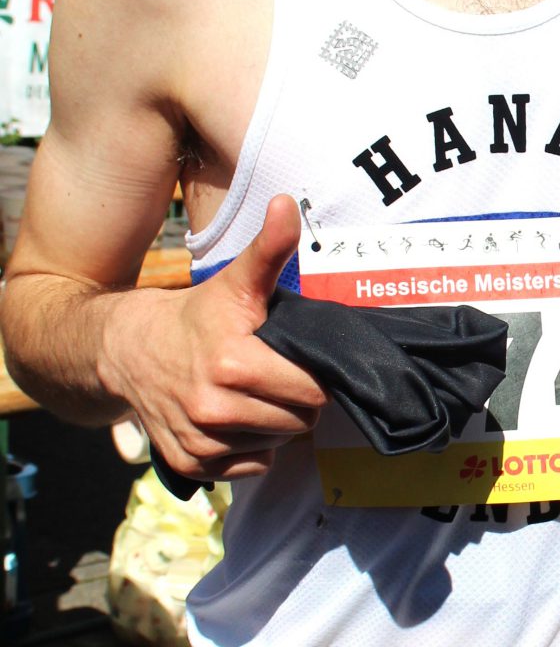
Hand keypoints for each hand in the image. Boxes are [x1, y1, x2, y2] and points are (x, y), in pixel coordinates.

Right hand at [99, 195, 326, 481]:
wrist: (129, 350)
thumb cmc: (197, 313)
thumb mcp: (236, 280)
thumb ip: (270, 247)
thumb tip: (288, 203)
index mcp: (233, 365)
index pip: (311, 389)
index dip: (317, 374)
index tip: (303, 357)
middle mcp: (214, 411)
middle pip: (298, 420)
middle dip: (301, 398)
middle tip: (283, 372)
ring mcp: (200, 442)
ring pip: (276, 444)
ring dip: (276, 422)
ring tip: (260, 391)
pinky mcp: (189, 465)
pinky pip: (249, 467)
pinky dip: (253, 448)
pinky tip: (241, 416)